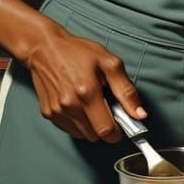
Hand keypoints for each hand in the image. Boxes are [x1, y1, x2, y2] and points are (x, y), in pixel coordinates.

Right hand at [23, 23, 142, 142]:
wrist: (44, 48)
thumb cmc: (77, 52)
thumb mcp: (110, 63)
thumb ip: (126, 91)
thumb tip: (139, 114)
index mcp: (87, 92)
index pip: (106, 130)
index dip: (118, 132)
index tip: (122, 125)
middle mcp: (70, 105)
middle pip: (95, 136)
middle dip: (106, 127)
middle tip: (107, 108)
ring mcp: (57, 111)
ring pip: (82, 135)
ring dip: (91, 126)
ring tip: (92, 104)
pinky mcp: (48, 113)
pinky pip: (69, 129)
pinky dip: (78, 123)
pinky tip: (79, 105)